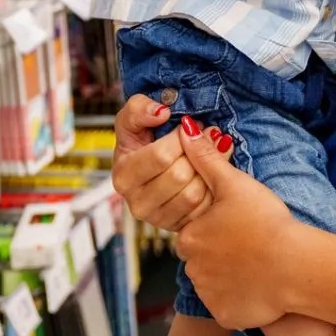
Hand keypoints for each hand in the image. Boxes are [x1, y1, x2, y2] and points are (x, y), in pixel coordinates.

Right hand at [111, 99, 233, 231]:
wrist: (153, 169)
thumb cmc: (143, 142)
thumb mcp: (133, 119)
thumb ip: (139, 108)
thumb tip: (160, 113)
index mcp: (123, 175)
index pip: (161, 155)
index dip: (180, 137)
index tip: (188, 126)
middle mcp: (136, 202)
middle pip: (179, 175)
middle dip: (196, 153)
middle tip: (206, 138)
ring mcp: (157, 218)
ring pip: (193, 194)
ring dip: (207, 171)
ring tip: (207, 155)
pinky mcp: (177, 228)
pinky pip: (204, 209)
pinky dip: (211, 190)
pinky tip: (208, 175)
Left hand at [172, 134, 299, 329]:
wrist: (297, 265)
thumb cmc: (268, 221)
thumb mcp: (235, 183)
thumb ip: (206, 158)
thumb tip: (185, 130)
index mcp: (189, 236)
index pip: (195, 231)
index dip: (217, 226)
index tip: (239, 225)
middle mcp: (192, 268)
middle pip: (202, 258)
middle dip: (221, 252)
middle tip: (249, 243)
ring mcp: (208, 294)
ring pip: (214, 282)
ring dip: (229, 275)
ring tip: (256, 263)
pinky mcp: (225, 314)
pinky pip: (228, 305)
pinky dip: (240, 298)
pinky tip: (258, 285)